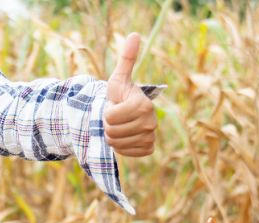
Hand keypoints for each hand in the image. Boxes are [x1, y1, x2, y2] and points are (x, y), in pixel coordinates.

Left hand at [103, 33, 155, 157]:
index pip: (110, 118)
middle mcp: (151, 122)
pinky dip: (121, 146)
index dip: (107, 112)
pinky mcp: (149, 148)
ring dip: (113, 135)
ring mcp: (151, 136)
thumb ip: (126, 58)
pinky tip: (126, 136)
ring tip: (120, 125)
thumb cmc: (120, 94)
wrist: (127, 112)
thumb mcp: (118, 77)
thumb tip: (134, 35)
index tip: (115, 105)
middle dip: (109, 124)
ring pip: (116, 143)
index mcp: (143, 105)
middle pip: (112, 132)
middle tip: (117, 116)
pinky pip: (126, 152)